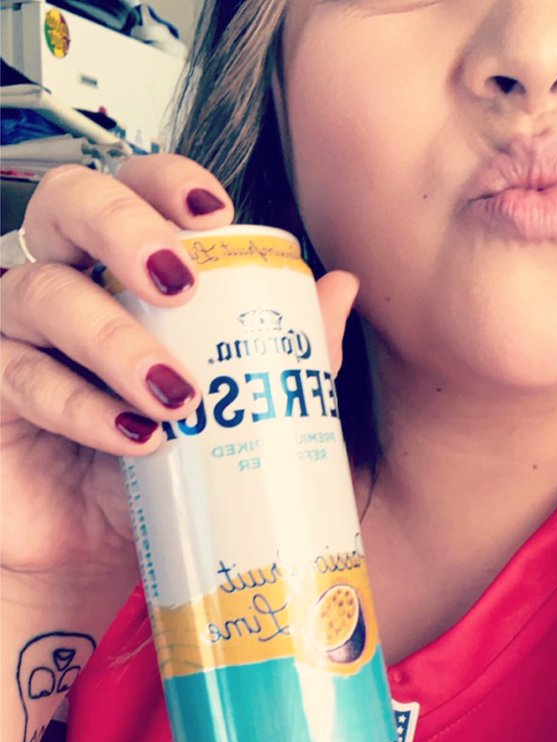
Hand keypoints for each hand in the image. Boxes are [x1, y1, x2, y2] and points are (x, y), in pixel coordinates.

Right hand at [0, 155, 356, 583]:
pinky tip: (136, 439)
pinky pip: (26, 379)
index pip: (131, 188)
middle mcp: (64, 284)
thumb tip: (340, 287)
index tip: (215, 215)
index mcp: (120, 272)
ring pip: (45, 294)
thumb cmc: (158, 477)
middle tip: (179, 280)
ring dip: (117, 340)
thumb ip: (279, 354)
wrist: (95, 559)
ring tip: (178, 396)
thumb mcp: (230, 418)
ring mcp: (17, 334)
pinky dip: (85, 409)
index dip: (165, 182)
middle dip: (125, 226)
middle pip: (67, 202)